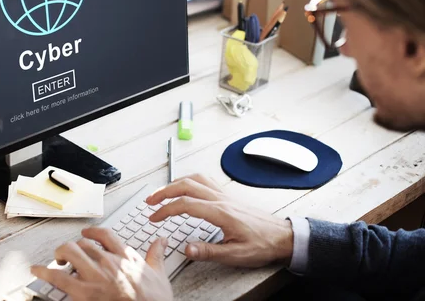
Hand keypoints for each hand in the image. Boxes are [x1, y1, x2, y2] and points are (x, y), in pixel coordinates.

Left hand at [31, 227, 173, 300]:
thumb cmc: (154, 300)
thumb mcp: (159, 275)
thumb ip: (156, 255)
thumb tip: (161, 241)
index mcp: (125, 256)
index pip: (104, 234)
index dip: (92, 232)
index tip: (86, 233)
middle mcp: (108, 262)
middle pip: (83, 243)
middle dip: (73, 247)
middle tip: (69, 254)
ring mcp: (95, 276)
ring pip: (70, 252)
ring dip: (60, 254)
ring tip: (57, 260)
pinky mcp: (84, 293)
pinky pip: (59, 277)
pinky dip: (44, 272)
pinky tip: (36, 270)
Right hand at [145, 174, 292, 268]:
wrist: (283, 236)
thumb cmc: (262, 244)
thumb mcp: (236, 254)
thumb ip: (209, 251)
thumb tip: (186, 248)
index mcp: (220, 212)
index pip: (185, 204)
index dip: (165, 210)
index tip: (154, 217)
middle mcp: (221, 199)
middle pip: (186, 185)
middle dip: (164, 191)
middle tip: (150, 201)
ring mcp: (225, 194)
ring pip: (195, 179)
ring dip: (175, 183)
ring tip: (162, 192)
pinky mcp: (228, 195)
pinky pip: (205, 180)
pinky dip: (190, 180)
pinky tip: (186, 186)